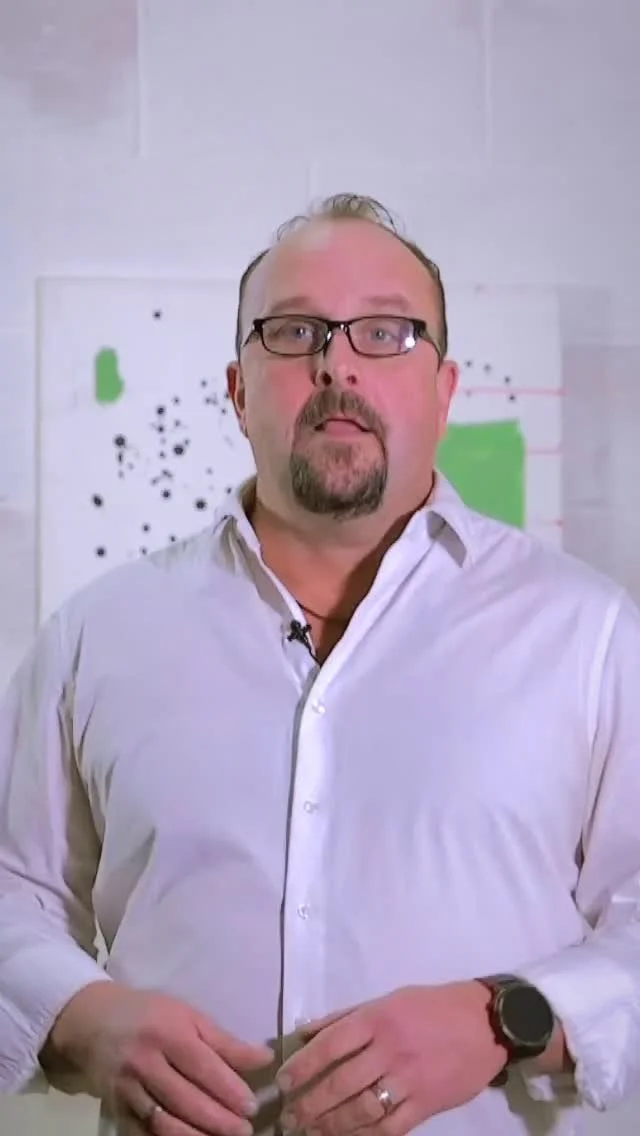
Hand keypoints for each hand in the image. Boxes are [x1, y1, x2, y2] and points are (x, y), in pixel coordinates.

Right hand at [43, 981, 274, 1134]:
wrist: (93, 1021)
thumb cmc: (149, 1014)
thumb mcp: (187, 1015)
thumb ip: (224, 1041)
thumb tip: (264, 1058)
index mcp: (167, 1032)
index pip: (202, 1066)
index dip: (228, 1089)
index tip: (251, 1106)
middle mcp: (145, 1061)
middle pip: (185, 1098)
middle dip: (217, 1120)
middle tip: (244, 1131)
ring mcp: (127, 1089)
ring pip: (164, 1122)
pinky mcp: (115, 1109)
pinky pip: (142, 1133)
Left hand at [276, 983, 506, 1135]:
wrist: (486, 1024)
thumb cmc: (433, 1006)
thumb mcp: (389, 998)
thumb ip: (347, 1016)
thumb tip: (306, 1030)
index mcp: (378, 1018)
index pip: (330, 1044)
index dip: (303, 1065)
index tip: (283, 1081)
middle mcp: (390, 1049)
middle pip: (341, 1082)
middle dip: (310, 1103)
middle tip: (289, 1117)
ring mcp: (409, 1080)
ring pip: (361, 1110)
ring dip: (330, 1125)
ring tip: (310, 1132)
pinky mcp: (426, 1105)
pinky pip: (389, 1128)